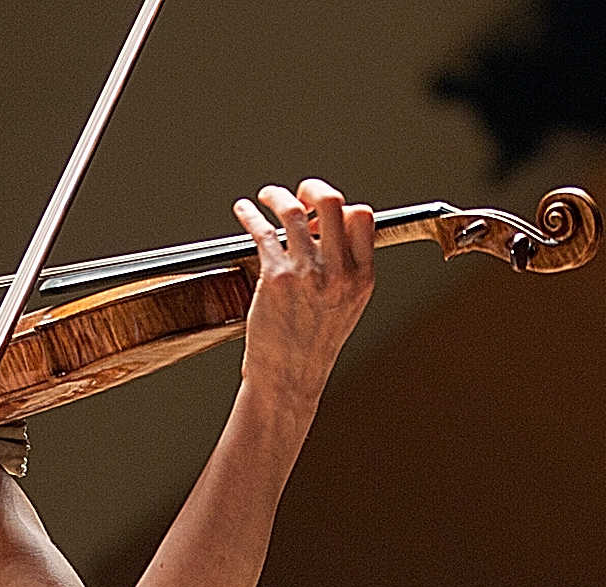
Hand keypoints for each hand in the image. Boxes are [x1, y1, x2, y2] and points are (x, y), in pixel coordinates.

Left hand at [232, 179, 375, 407]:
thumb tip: (328, 230)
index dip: (342, 206)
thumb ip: (345, 269)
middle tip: (299, 193)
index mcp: (361, 278)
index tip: (324, 211)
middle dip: (312, 188)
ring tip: (267, 197)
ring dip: (276, 196)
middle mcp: (338, 272)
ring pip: (293, 210)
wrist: (289, 380)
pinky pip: (262, 231)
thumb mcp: (346, 307)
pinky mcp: (276, 278)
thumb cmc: (312, 345)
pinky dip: (249, 214)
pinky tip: (244, 211)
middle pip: (331, 203)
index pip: (362, 217)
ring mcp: (307, 273)